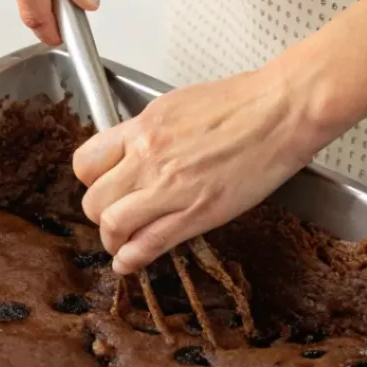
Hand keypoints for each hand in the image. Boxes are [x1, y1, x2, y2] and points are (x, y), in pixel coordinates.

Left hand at [73, 66, 320, 273]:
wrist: (282, 110)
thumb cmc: (240, 103)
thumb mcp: (174, 106)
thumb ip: (145, 132)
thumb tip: (128, 151)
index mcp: (141, 129)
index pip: (85, 164)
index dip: (89, 181)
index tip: (100, 187)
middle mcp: (148, 158)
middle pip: (94, 200)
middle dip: (98, 215)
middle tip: (112, 217)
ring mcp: (171, 188)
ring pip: (113, 226)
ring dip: (112, 240)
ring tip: (121, 243)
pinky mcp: (198, 213)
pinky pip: (150, 244)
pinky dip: (132, 260)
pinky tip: (129, 263)